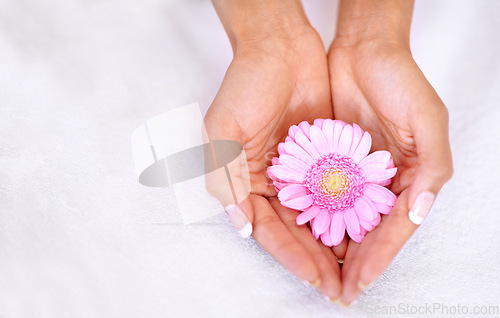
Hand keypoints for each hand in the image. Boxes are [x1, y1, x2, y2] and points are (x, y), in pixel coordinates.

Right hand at [205, 0, 341, 299]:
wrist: (280, 46)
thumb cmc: (245, 84)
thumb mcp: (221, 130)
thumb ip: (226, 178)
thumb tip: (241, 225)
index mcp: (243, 180)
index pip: (267, 228)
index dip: (290, 255)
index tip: (314, 277)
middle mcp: (269, 181)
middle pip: (293, 230)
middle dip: (314, 259)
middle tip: (338, 286)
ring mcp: (296, 171)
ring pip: (315, 217)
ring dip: (330, 242)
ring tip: (352, 268)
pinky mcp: (319, 158)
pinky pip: (332, 192)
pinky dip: (343, 212)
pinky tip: (359, 230)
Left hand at [328, 0, 452, 303]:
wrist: (363, 52)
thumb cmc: (400, 80)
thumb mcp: (427, 120)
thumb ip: (429, 168)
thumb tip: (418, 213)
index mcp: (410, 178)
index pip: (393, 230)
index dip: (377, 259)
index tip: (358, 284)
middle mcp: (382, 182)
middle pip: (368, 233)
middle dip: (353, 263)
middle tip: (336, 290)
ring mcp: (356, 174)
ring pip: (344, 220)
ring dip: (333, 247)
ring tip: (320, 273)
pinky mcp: (332, 161)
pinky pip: (324, 196)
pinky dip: (317, 217)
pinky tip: (307, 235)